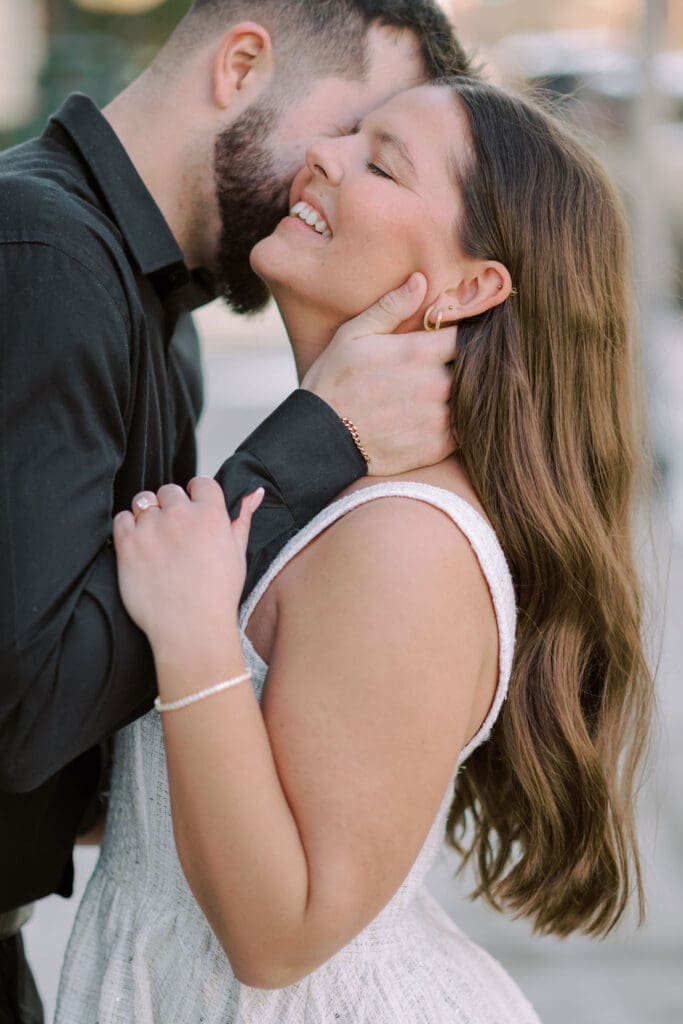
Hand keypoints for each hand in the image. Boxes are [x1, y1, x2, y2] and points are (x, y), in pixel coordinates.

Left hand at [113, 479, 263, 655]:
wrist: (191, 629)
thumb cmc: (217, 594)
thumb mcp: (239, 552)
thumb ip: (244, 517)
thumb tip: (255, 492)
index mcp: (212, 515)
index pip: (200, 482)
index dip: (196, 496)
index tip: (193, 512)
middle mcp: (181, 515)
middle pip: (169, 490)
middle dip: (171, 507)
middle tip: (175, 534)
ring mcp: (152, 528)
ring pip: (143, 501)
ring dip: (148, 515)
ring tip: (156, 542)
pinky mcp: (129, 544)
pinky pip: (121, 519)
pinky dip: (128, 528)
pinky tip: (141, 548)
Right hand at [301, 273, 455, 476]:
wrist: (321, 440)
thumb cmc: (333, 382)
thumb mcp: (353, 335)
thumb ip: (391, 307)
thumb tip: (421, 280)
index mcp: (420, 352)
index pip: (468, 333)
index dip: (468, 331)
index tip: (462, 333)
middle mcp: (437, 384)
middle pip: (475, 367)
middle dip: (470, 363)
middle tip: (457, 363)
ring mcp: (440, 418)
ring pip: (472, 398)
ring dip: (465, 393)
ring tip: (445, 391)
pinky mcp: (438, 446)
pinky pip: (465, 429)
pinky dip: (460, 422)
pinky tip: (441, 416)